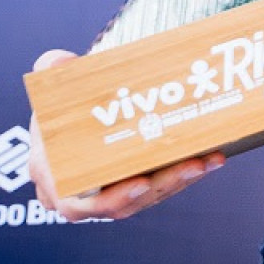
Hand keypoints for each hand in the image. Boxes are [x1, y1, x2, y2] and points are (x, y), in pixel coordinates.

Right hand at [28, 49, 223, 220]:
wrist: (77, 118)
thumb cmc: (61, 110)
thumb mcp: (53, 90)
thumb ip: (54, 72)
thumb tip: (61, 61)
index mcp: (53, 177)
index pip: (78, 201)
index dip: (110, 197)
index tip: (141, 182)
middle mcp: (80, 195)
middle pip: (124, 202)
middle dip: (161, 185)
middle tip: (191, 165)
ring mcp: (109, 194)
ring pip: (147, 196)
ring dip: (180, 178)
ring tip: (208, 159)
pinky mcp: (134, 188)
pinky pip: (160, 187)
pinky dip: (183, 173)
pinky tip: (210, 157)